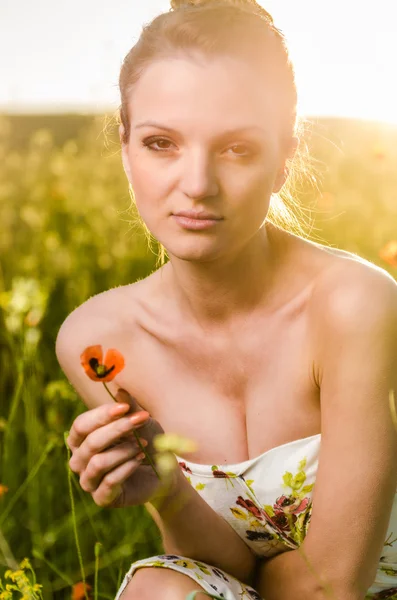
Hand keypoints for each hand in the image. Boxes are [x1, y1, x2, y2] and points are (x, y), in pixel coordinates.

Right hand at [66, 389, 170, 507]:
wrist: (162, 472)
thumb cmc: (148, 442)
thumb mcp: (142, 423)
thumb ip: (131, 409)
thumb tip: (120, 391)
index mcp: (81, 439)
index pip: (81, 425)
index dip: (101, 415)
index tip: (124, 407)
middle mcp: (79, 460)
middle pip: (90, 442)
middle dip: (117, 429)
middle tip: (141, 421)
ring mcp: (89, 481)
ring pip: (98, 462)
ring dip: (124, 450)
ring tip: (143, 444)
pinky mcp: (101, 498)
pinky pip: (109, 481)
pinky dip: (127, 467)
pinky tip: (140, 459)